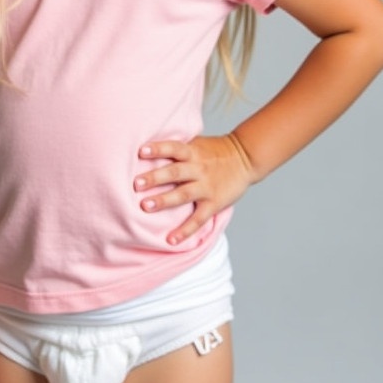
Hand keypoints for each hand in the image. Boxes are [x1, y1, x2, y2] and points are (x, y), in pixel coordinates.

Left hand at [135, 134, 256, 245]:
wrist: (245, 158)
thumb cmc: (215, 151)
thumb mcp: (197, 142)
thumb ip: (178, 148)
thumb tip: (147, 147)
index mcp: (193, 152)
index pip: (173, 148)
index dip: (158, 149)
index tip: (140, 152)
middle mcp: (199, 168)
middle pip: (175, 172)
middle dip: (155, 178)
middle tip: (136, 184)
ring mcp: (206, 187)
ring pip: (184, 194)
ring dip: (164, 200)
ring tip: (145, 206)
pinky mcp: (214, 203)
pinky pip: (198, 218)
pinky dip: (185, 230)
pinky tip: (171, 239)